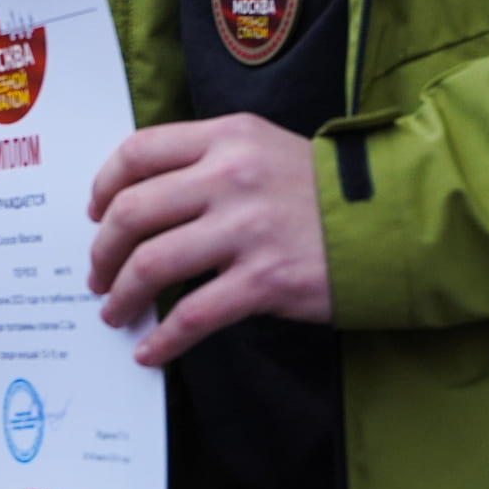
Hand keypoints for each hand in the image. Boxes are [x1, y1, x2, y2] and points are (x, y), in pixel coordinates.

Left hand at [87, 114, 330, 367]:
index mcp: (226, 138)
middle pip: (133, 211)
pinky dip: (163, 338)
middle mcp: (230, 177)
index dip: (104, 185)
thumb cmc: (321, 191)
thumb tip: (138, 198)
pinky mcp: (265, 280)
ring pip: (152, 263)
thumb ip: (206, 161)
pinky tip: (150, 350)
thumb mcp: (263, 149)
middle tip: (97, 274)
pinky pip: (193, 315)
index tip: (94, 213)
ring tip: (115, 311)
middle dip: (103, 250)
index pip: (139, 152)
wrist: (394, 224)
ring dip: (122, 294)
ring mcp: (247, 229)